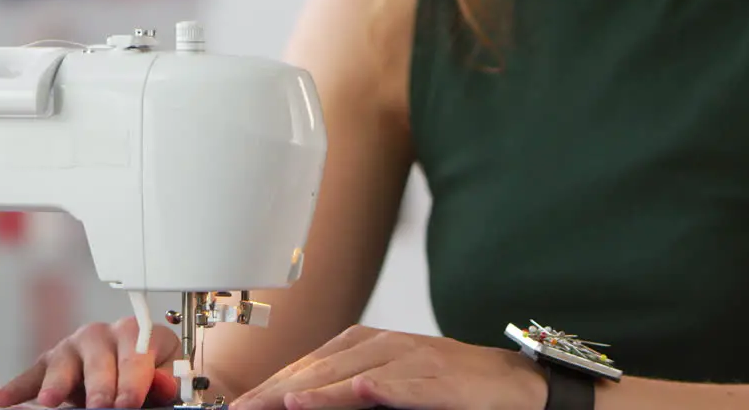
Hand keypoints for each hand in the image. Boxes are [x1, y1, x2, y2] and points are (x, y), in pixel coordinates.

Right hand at [0, 316, 182, 408]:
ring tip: (51, 401)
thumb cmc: (148, 367)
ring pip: (63, 364)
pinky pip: (31, 374)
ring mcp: (72, 347)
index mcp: (135, 333)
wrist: (129, 360)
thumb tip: (164, 384)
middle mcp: (101, 335)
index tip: (129, 402)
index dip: (133, 382)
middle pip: (98, 361)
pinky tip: (2, 399)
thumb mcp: (163, 369)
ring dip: (56, 384)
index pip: (134, 357)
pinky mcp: (49, 362)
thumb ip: (163, 379)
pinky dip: (17, 388)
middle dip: (99, 387)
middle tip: (99, 406)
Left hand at [231, 325, 547, 409]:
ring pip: (359, 373)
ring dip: (320, 390)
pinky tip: (362, 390)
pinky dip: (383, 387)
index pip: (308, 364)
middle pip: (323, 367)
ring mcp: (416, 359)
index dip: (271, 385)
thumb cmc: (446, 389)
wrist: (509, 384)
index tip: (239, 406)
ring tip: (283, 403)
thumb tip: (297, 402)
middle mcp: (387, 345)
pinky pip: (408, 384)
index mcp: (368, 345)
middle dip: (278, 390)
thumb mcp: (388, 387)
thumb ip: (345, 393)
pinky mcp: (443, 378)